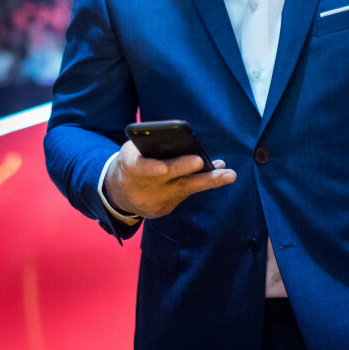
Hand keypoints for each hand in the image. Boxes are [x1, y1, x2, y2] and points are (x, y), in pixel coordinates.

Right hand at [104, 140, 236, 217]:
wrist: (119, 193)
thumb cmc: (132, 161)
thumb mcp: (131, 150)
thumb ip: (149, 144)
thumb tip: (182, 139)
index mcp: (130, 168)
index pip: (139, 168)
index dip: (151, 168)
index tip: (164, 168)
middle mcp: (143, 187)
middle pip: (166, 178)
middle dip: (184, 169)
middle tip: (201, 161)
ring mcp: (154, 201)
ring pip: (183, 190)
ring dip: (208, 181)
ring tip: (229, 174)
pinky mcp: (163, 210)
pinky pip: (185, 195)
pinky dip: (202, 183)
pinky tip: (220, 176)